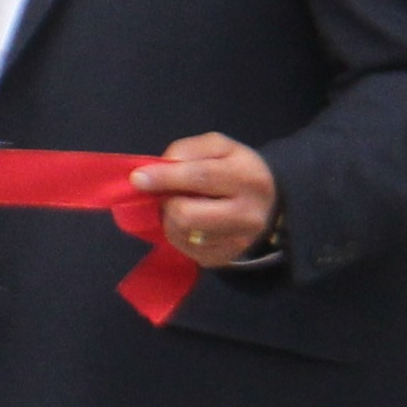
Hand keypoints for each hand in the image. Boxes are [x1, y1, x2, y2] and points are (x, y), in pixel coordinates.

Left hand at [131, 132, 277, 267]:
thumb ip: (188, 150)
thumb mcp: (219, 148)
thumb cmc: (235, 170)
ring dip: (169, 218)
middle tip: (169, 194)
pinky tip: (188, 222)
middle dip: (167, 202)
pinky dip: (176, 233)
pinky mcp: (221, 258)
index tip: (137, 178)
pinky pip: (182, 248)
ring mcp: (236, 241)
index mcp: (247, 177)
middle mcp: (246, 214)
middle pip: (185, 215)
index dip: (165, 178)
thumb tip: (157, 168)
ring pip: (179, 233)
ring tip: (181, 206)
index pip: (200, 177)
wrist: (269, 204)